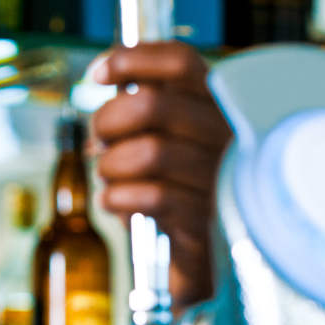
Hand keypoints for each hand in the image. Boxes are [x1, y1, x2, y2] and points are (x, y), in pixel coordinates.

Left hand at [91, 41, 231, 305]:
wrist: (214, 265)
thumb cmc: (184, 197)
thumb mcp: (168, 147)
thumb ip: (146, 112)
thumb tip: (102, 85)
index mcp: (220, 109)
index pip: (180, 63)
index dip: (133, 59)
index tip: (97, 74)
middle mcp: (227, 136)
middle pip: (153, 104)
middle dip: (108, 121)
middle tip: (98, 142)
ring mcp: (221, 177)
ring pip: (149, 152)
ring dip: (112, 166)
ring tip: (110, 179)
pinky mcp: (207, 219)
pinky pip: (151, 196)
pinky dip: (119, 198)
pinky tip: (114, 202)